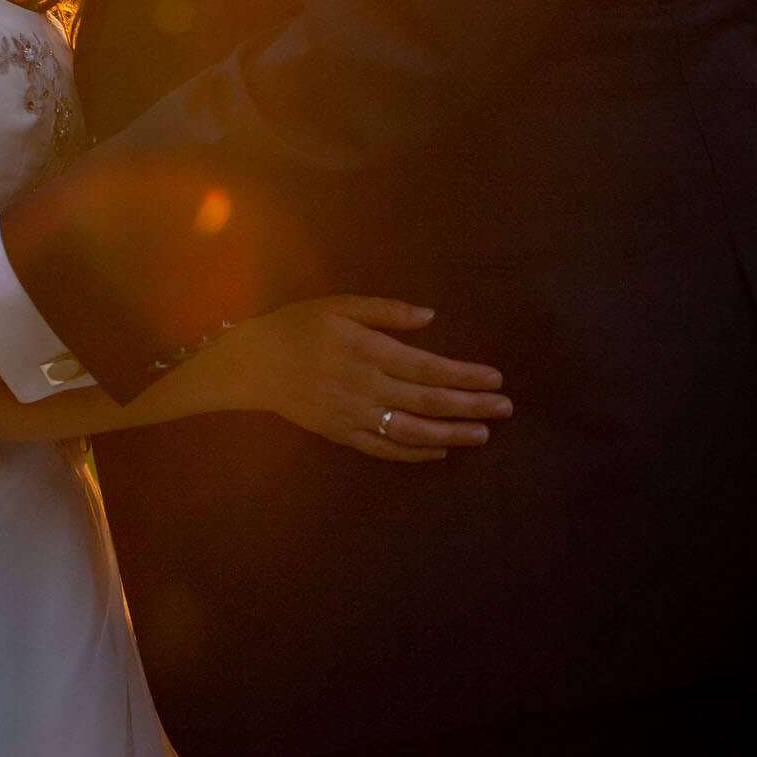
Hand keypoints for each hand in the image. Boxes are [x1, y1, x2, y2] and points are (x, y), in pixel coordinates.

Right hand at [220, 296, 511, 462]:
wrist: (251, 365)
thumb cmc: (296, 326)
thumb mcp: (339, 305)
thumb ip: (385, 311)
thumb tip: (430, 317)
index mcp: (370, 351)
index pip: (429, 367)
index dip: (465, 375)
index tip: (496, 378)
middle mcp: (368, 388)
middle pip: (430, 401)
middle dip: (471, 405)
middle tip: (505, 409)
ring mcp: (356, 416)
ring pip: (414, 430)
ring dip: (452, 433)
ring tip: (482, 434)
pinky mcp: (343, 435)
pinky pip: (386, 449)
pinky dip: (415, 452)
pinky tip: (439, 449)